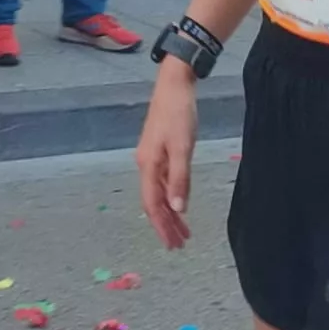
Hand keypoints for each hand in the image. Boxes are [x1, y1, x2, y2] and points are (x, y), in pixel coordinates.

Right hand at [136, 64, 198, 249]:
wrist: (174, 85)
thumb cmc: (179, 114)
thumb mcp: (182, 148)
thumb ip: (180, 179)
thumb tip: (177, 209)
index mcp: (148, 165)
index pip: (152, 204)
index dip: (162, 226)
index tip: (173, 244)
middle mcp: (145, 164)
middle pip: (153, 202)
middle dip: (165, 224)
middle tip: (179, 244)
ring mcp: (151, 157)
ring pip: (158, 193)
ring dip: (170, 213)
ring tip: (183, 230)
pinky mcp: (159, 151)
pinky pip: (163, 182)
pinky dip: (171, 197)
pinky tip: (179, 204)